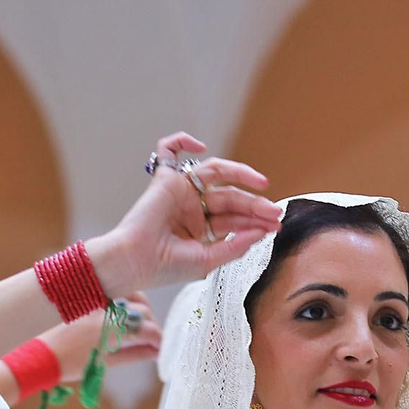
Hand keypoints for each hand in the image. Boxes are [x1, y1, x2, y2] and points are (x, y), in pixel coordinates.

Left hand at [39, 292, 162, 380]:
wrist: (37, 352)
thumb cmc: (69, 362)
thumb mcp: (105, 362)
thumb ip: (134, 354)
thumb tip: (156, 352)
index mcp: (110, 329)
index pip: (148, 330)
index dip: (159, 340)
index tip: (160, 347)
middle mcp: (105, 309)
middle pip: (143, 311)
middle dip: (151, 326)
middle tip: (150, 339)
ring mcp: (97, 298)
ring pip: (133, 295)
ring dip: (141, 308)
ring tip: (138, 323)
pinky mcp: (89, 293)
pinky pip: (116, 288)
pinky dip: (126, 297)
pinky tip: (124, 308)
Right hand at [90, 132, 279, 293]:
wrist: (134, 262)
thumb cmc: (164, 267)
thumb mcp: (208, 260)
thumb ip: (235, 246)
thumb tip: (261, 232)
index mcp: (200, 231)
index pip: (234, 220)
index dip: (255, 221)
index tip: (274, 226)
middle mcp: (192, 210)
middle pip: (231, 198)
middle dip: (254, 205)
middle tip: (273, 212)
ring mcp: (180, 192)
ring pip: (216, 172)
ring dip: (240, 174)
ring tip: (262, 183)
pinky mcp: (165, 179)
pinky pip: (169, 150)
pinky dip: (180, 141)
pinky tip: (199, 145)